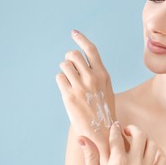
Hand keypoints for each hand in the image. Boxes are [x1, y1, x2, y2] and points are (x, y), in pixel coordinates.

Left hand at [56, 30, 115, 162]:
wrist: (102, 131)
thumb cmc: (103, 110)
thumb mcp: (106, 88)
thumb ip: (96, 74)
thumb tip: (79, 61)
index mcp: (103, 74)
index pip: (90, 50)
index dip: (81, 38)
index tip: (73, 32)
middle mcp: (92, 78)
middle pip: (73, 54)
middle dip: (69, 58)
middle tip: (70, 66)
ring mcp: (80, 87)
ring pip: (64, 65)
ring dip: (64, 70)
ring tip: (69, 81)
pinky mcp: (69, 96)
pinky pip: (59, 78)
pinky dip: (61, 82)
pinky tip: (67, 90)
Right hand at [78, 122, 165, 164]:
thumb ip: (90, 156)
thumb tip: (82, 138)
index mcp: (117, 163)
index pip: (117, 137)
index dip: (115, 128)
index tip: (115, 125)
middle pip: (139, 135)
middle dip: (132, 129)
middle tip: (127, 131)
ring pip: (153, 145)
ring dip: (145, 139)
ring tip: (139, 141)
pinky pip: (162, 159)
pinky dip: (158, 152)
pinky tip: (150, 154)